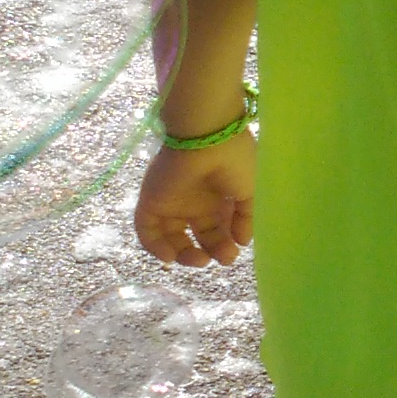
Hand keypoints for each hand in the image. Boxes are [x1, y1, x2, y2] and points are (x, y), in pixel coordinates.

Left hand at [133, 137, 254, 265]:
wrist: (208, 137)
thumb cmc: (234, 161)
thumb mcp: (250, 192)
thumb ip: (245, 219)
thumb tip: (242, 242)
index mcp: (215, 199)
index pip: (215, 231)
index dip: (223, 246)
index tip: (234, 252)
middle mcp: (192, 203)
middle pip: (194, 237)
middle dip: (208, 251)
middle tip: (220, 259)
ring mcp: (170, 203)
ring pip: (169, 237)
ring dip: (182, 254)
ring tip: (199, 260)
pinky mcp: (151, 201)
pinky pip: (147, 230)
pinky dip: (155, 247)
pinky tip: (171, 257)